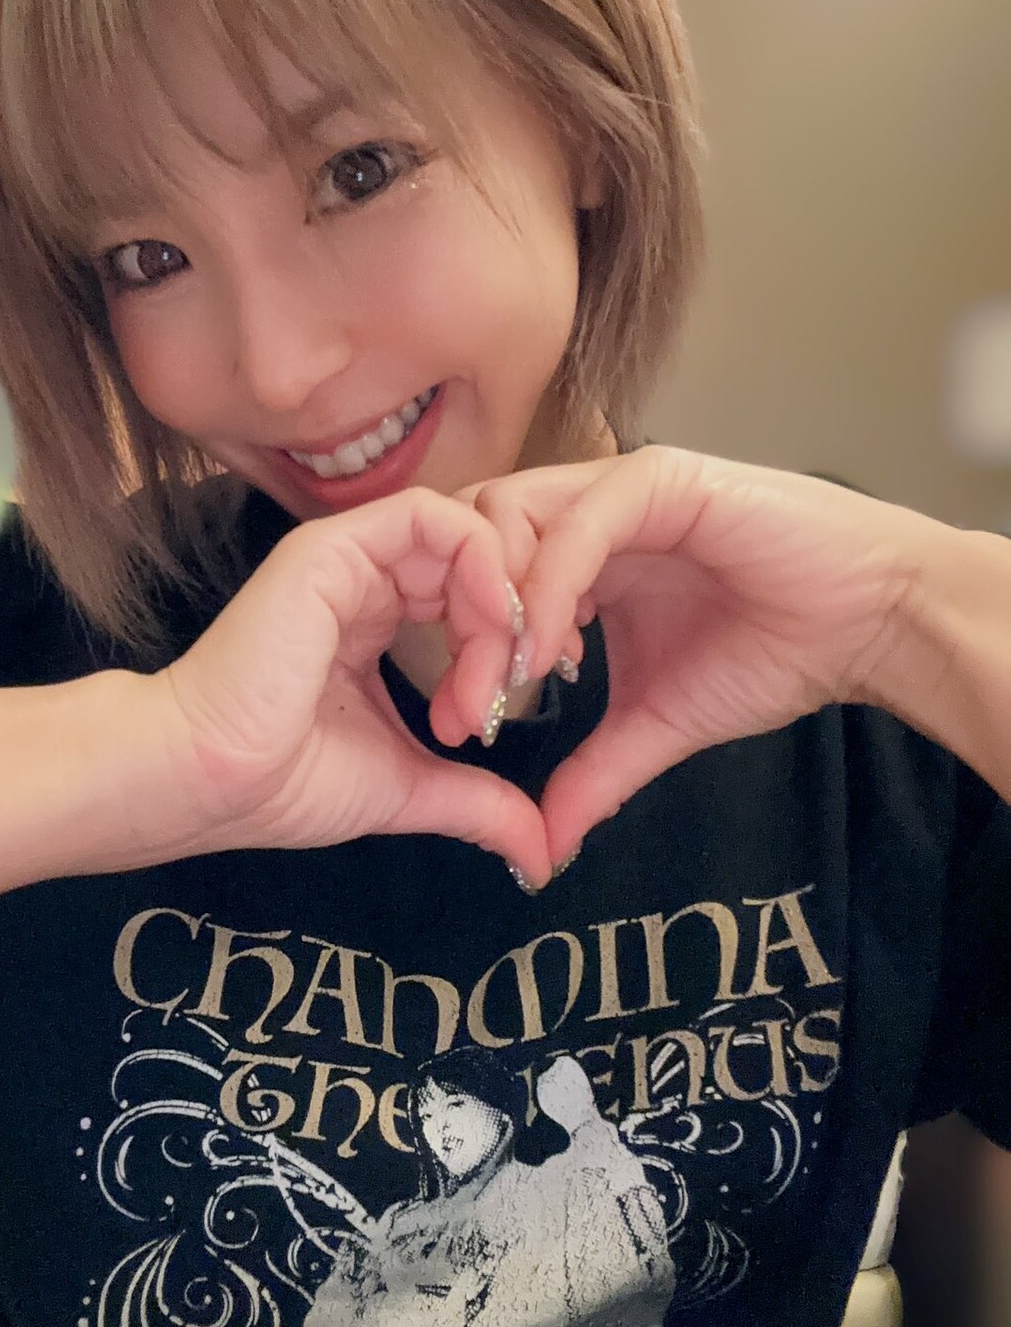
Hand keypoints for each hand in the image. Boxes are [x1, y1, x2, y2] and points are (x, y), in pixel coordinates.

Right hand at [152, 486, 549, 882]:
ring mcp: (347, 558)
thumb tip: (541, 854)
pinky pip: (433, 517)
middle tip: (523, 685)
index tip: (519, 701)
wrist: (210, 780)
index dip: (510, 634)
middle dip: (519, 619)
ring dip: (502, 604)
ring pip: (467, 535)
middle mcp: (362, 580)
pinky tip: (485, 633)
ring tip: (491, 681)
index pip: (466, 591)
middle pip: (476, 561)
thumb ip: (477, 804)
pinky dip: (482, 565)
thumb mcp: (408, 789)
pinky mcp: (334, 549)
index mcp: (371, 620)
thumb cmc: (283, 784)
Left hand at [457, 446, 946, 862]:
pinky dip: (550, 588)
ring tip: (505, 682)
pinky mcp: (661, 479)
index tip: (459, 724)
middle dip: (456, 624)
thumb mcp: (660, 722)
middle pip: (472, 537)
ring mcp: (620, 487)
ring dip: (494, 604)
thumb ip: (594, 772)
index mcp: (577, 552)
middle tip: (466, 707)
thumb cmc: (773, 652)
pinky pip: (579, 525)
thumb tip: (541, 847)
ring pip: (510, 517)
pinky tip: (549, 653)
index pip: (476, 574)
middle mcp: (587, 508)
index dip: (455, 644)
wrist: (871, 625)